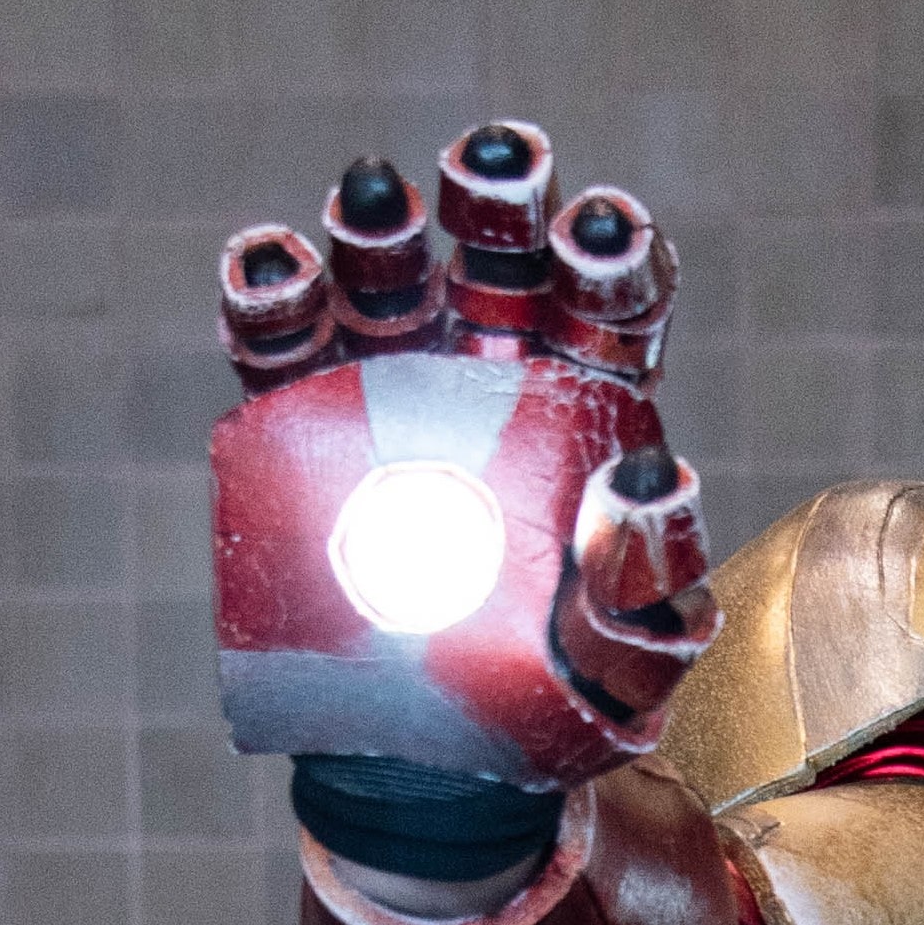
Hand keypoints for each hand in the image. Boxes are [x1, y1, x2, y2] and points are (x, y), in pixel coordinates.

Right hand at [210, 121, 718, 790]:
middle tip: (501, 165)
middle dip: (500, 201)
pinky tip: (271, 265)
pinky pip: (277, 346)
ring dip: (378, 226)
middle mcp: (493, 368)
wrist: (441, 759)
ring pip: (385, 278)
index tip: (602, 236)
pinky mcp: (299, 426)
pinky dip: (267, 296)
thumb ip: (645, 580)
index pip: (613, 301)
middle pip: (500, 259)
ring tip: (377, 196)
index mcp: (592, 398)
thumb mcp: (624, 655)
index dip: (612, 257)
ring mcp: (392, 386)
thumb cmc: (561, 695)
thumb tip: (656, 481)